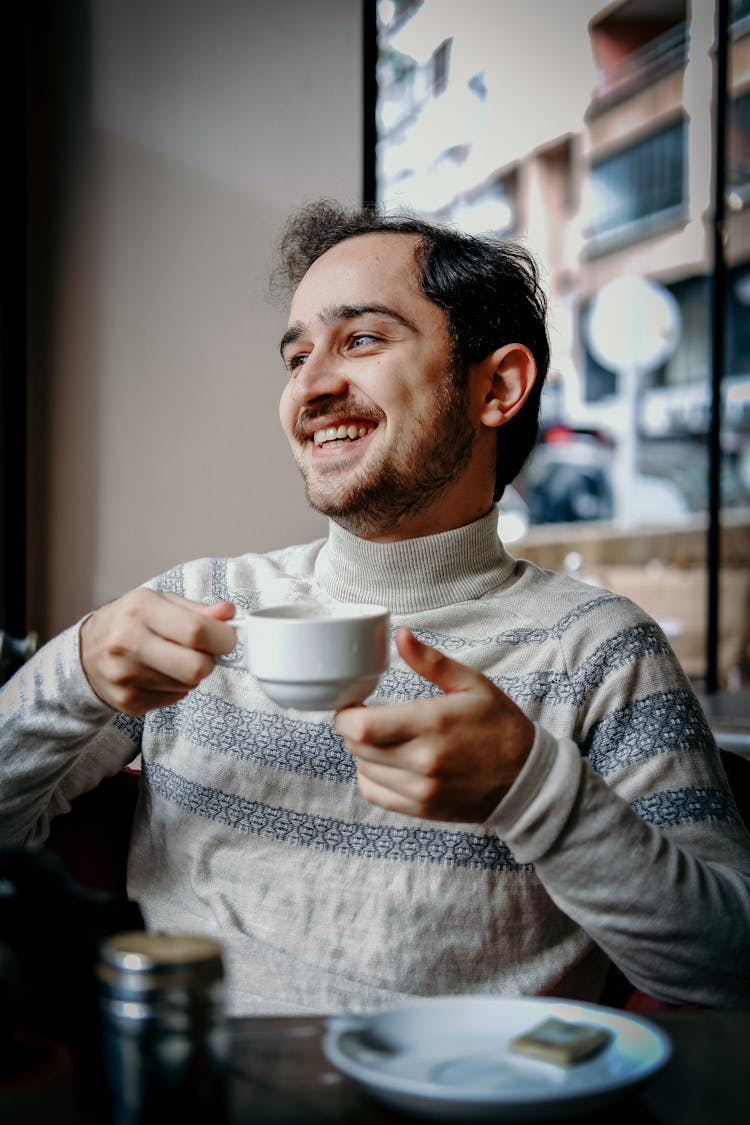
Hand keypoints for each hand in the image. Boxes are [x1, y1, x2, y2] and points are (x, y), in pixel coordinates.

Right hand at [80, 589, 236, 714]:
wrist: (84, 652)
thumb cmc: (129, 622)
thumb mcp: (160, 602)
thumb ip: (198, 609)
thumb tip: (227, 613)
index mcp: (140, 609)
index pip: (197, 631)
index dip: (223, 638)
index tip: (227, 638)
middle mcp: (128, 643)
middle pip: (196, 668)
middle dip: (209, 661)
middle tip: (202, 652)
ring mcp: (125, 676)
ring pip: (189, 686)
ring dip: (190, 674)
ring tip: (170, 659)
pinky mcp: (128, 702)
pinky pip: (175, 698)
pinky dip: (175, 687)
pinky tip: (158, 673)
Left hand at [334, 627, 534, 822]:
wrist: (526, 778)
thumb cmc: (499, 726)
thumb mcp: (472, 684)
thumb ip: (431, 661)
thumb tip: (400, 635)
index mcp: (432, 723)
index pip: (361, 727)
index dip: (346, 714)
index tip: (353, 703)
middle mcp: (423, 760)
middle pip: (357, 747)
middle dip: (353, 728)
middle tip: (366, 716)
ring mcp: (422, 789)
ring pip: (363, 770)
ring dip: (363, 752)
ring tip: (381, 738)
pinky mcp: (422, 809)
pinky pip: (375, 794)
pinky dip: (370, 777)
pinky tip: (384, 763)